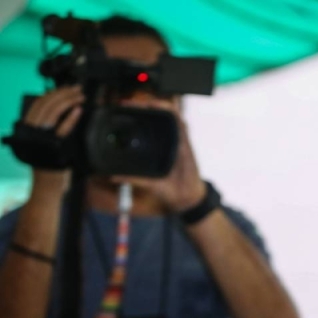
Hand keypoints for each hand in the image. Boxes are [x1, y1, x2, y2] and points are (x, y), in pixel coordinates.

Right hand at [23, 86, 83, 189]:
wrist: (47, 185)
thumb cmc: (49, 163)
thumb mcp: (44, 141)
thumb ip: (48, 126)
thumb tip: (62, 107)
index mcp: (27, 127)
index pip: (39, 103)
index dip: (54, 92)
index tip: (68, 88)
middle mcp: (30, 130)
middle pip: (46, 103)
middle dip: (64, 93)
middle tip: (78, 90)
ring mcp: (40, 137)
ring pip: (53, 111)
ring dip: (69, 101)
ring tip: (80, 97)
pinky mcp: (52, 146)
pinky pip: (61, 128)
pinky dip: (70, 118)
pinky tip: (79, 110)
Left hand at [110, 98, 205, 212]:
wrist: (185, 196)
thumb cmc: (168, 188)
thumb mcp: (146, 182)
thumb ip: (132, 178)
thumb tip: (113, 176)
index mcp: (154, 148)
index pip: (142, 128)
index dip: (131, 118)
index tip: (118, 112)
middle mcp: (164, 141)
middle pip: (152, 118)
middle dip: (139, 107)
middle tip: (126, 103)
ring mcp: (175, 140)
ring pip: (166, 116)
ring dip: (154, 106)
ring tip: (141, 101)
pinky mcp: (185, 141)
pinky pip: (179, 122)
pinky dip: (171, 111)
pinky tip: (161, 105)